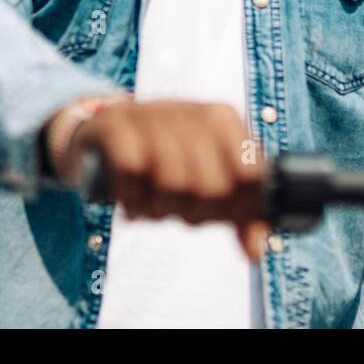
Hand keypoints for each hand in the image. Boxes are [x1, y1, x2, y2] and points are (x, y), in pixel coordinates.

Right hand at [61, 100, 269, 259]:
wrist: (108, 130)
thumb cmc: (166, 160)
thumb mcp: (208, 180)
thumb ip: (238, 215)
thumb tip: (255, 251)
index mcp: (223, 120)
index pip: (250, 177)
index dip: (233, 209)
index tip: (215, 213)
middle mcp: (192, 112)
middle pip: (212, 187)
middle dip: (194, 214)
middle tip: (178, 211)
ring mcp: (152, 114)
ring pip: (172, 181)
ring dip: (159, 210)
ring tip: (152, 207)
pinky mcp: (115, 124)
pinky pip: (131, 170)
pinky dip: (131, 196)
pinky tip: (130, 198)